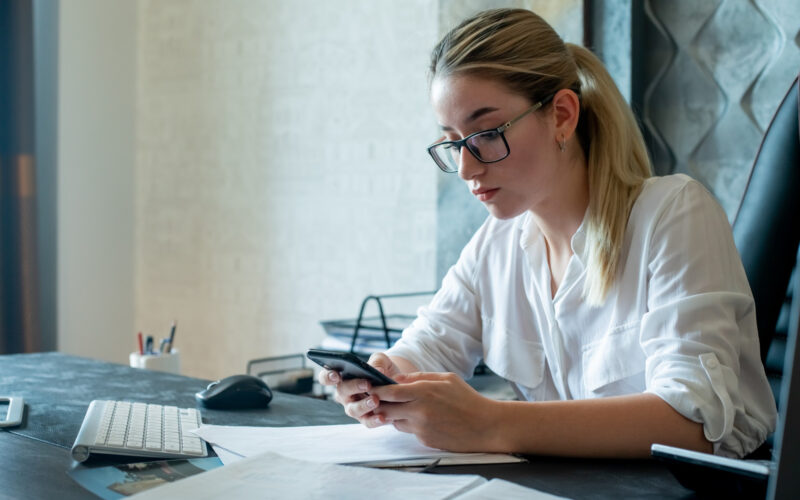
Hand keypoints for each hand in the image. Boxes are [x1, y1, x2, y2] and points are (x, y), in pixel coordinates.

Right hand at [316, 352, 402, 426]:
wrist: (397, 384)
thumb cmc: (383, 369)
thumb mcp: (382, 360)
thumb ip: (378, 362)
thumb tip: (378, 370)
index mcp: (342, 377)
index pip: (326, 377)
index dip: (327, 376)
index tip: (336, 375)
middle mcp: (344, 394)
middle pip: (341, 391)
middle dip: (353, 387)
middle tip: (367, 384)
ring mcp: (353, 407)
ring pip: (352, 409)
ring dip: (363, 405)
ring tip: (375, 400)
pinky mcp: (365, 419)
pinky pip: (367, 422)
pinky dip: (374, 420)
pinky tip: (382, 417)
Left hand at [369, 372, 500, 451]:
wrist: (485, 426)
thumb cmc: (467, 399)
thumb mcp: (446, 379)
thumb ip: (419, 377)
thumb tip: (397, 379)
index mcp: (424, 392)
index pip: (390, 392)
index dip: (377, 390)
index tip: (370, 387)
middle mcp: (419, 411)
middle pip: (386, 409)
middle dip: (378, 404)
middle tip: (375, 399)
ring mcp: (421, 428)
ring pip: (395, 421)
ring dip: (394, 415)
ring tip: (403, 407)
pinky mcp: (424, 440)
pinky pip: (409, 431)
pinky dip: (409, 424)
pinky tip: (422, 419)